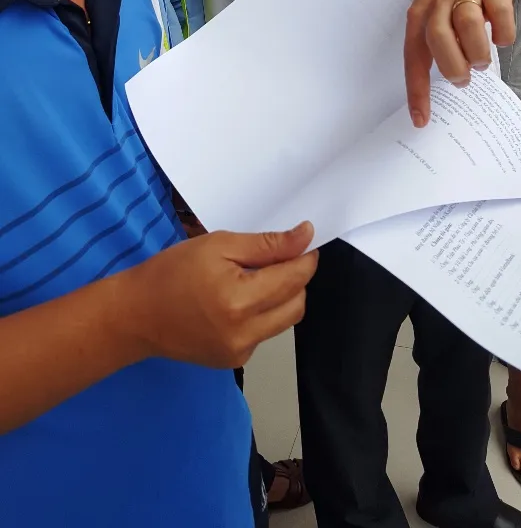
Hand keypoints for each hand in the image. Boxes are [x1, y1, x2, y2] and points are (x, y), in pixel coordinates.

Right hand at [119, 222, 317, 368]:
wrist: (136, 315)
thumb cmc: (172, 272)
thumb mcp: (218, 245)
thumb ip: (266, 244)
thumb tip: (305, 236)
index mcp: (239, 300)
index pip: (293, 278)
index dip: (305, 257)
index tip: (305, 240)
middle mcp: (245, 333)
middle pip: (296, 304)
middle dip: (296, 278)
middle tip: (277, 258)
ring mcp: (240, 353)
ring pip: (283, 320)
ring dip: (281, 297)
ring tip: (253, 278)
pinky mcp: (234, 361)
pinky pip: (264, 334)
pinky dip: (261, 314)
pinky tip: (236, 302)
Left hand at [404, 0, 514, 126]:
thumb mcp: (430, 13)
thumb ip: (433, 44)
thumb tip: (445, 83)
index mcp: (419, 15)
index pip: (414, 56)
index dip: (417, 90)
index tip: (421, 119)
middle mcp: (439, 2)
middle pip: (438, 39)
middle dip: (452, 67)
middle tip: (462, 79)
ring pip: (468, 26)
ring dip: (477, 52)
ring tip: (481, 60)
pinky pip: (500, 16)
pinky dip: (503, 34)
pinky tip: (500, 38)